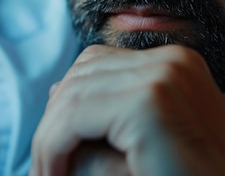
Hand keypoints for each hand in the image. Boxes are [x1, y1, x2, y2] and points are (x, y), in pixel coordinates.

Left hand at [29, 44, 224, 175]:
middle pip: (83, 72)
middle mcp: (173, 59)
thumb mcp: (143, 141)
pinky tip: (54, 175)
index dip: (70, 103)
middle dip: (55, 120)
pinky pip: (74, 116)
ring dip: (49, 139)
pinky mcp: (150, 102)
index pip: (99, 63)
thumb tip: (54, 89)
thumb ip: (104, 115)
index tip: (58, 151)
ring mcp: (165, 75)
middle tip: (48, 167)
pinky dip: (52, 147)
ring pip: (72, 93)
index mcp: (177, 63)